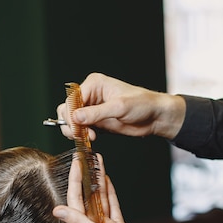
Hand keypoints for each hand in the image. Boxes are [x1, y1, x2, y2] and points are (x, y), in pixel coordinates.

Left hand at [53, 153, 174, 222]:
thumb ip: (78, 221)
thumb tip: (57, 210)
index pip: (74, 199)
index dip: (74, 179)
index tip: (76, 162)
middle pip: (84, 196)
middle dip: (85, 176)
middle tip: (85, 158)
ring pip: (98, 198)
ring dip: (98, 181)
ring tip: (97, 163)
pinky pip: (110, 204)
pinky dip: (108, 192)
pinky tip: (107, 180)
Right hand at [56, 73, 186, 140]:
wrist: (154, 117)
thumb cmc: (142, 104)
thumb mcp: (120, 107)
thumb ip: (96, 113)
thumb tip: (75, 117)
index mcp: (94, 84)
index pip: (72, 99)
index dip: (71, 115)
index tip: (77, 129)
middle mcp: (90, 95)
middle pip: (67, 109)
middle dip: (71, 124)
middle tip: (82, 135)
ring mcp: (92, 109)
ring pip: (71, 120)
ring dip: (75, 131)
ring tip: (88, 137)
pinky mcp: (95, 121)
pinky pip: (80, 129)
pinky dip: (81, 135)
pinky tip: (91, 139)